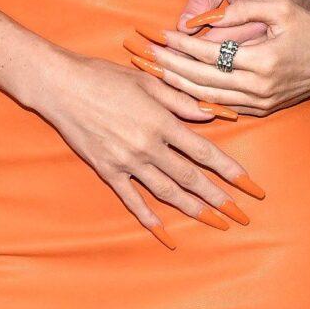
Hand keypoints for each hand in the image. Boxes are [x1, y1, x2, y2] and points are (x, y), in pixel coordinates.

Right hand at [30, 49, 266, 243]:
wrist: (61, 87)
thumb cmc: (104, 77)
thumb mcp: (148, 82)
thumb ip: (180, 100)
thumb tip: (211, 114)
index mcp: (162, 121)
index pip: (205, 151)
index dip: (229, 170)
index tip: (249, 184)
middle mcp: (148, 146)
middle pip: (191, 177)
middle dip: (218, 197)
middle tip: (239, 214)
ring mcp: (127, 161)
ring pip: (166, 192)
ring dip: (193, 209)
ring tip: (214, 222)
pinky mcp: (107, 170)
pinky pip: (131, 199)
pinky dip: (148, 217)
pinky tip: (164, 231)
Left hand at [127, 0, 309, 118]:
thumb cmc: (307, 26)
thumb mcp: (278, 8)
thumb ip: (240, 10)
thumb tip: (203, 18)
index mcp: (262, 61)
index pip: (209, 53)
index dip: (182, 44)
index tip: (160, 35)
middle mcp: (259, 87)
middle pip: (202, 80)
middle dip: (170, 68)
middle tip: (145, 57)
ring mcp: (260, 102)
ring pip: (208, 98)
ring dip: (178, 86)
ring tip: (154, 74)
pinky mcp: (262, 110)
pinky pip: (222, 107)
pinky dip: (198, 99)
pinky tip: (179, 91)